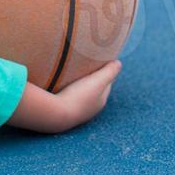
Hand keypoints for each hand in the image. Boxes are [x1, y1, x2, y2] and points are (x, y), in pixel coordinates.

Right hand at [7, 61, 121, 133]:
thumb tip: (118, 63)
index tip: (100, 60)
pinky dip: (68, 88)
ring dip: (79, 82)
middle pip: (94, 88)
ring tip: (73, 71)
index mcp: (101, 100)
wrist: (55, 114)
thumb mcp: (98, 81)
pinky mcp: (63, 110)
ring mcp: (76, 109)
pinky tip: (61, 82)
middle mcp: (90, 107)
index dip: (105, 71)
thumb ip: (110, 71)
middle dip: (92, 76)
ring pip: (80, 92)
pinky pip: (68, 96)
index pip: (106, 83)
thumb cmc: (79, 96)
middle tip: (86, 63)